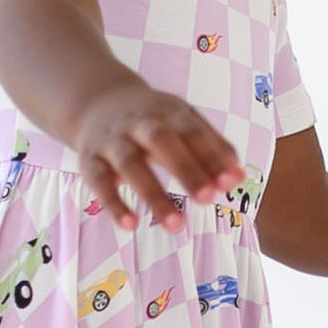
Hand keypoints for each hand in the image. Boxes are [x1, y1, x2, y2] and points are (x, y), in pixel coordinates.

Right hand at [73, 81, 246, 232]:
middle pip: (161, 140)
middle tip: (207, 200)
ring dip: (153, 195)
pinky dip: (113, 204)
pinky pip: (98, 181)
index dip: (212, 156)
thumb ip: (212, 147)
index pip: (192, 131)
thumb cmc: (152, 120)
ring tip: (176, 226)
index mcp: (166, 111)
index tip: (231, 183)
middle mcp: (137, 122)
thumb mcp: (182, 121)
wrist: (96, 102)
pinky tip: (130, 226)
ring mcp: (111, 140)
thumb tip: (239, 178)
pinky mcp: (89, 160)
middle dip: (185, 169)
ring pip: (129, 163)